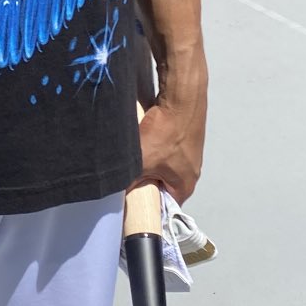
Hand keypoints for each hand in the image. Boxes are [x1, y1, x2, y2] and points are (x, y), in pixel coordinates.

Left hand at [137, 81, 205, 207]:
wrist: (181, 99)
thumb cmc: (168, 132)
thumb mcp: (142, 162)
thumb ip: (129, 182)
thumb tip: (115, 192)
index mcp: (185, 186)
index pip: (163, 207)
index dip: (145, 204)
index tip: (131, 201)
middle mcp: (190, 173)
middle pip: (160, 186)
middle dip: (144, 180)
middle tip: (130, 174)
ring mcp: (188, 155)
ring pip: (160, 166)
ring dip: (147, 162)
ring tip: (138, 154)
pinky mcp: (183, 139)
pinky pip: (163, 150)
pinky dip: (152, 147)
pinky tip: (144, 139)